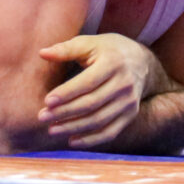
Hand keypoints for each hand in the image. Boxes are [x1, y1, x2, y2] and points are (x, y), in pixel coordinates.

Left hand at [35, 33, 158, 148]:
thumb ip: (66, 49)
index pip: (88, 82)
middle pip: (92, 103)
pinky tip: (72, 141)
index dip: (67, 93)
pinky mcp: (131, 114)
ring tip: (52, 130)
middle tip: (42, 117)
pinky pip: (111, 131)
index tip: (47, 101)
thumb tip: (42, 53)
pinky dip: (91, 140)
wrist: (142, 61)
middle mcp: (124, 83)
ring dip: (74, 128)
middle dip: (65, 112)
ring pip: (99, 120)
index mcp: (113, 63)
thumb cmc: (108, 50)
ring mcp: (129, 101)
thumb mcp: (89, 43)